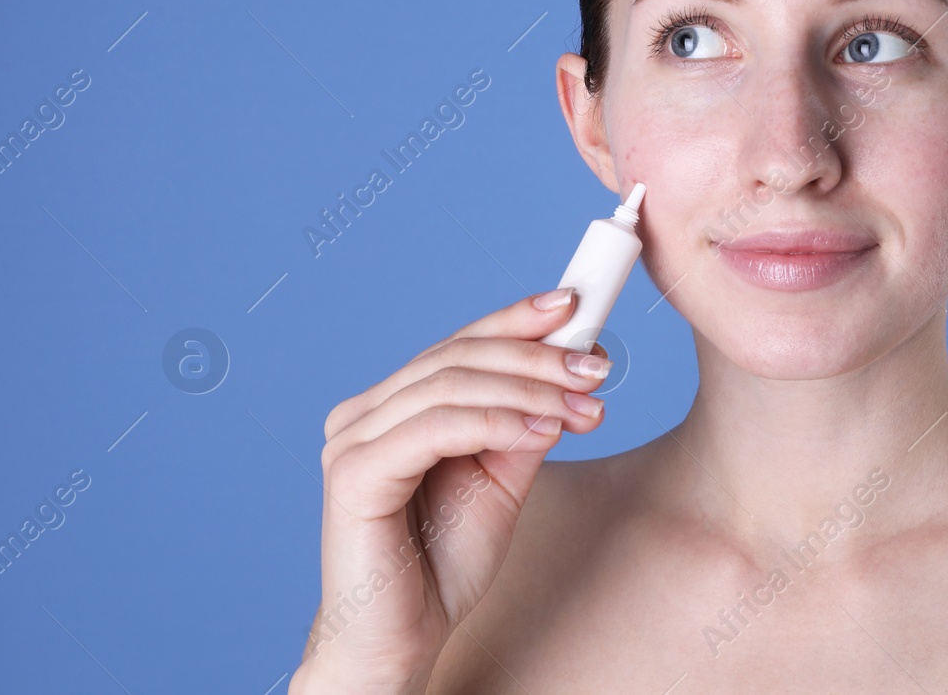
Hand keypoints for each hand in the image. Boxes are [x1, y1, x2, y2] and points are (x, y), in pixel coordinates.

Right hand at [289, 288, 610, 693]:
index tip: (575, 307)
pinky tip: (541, 430)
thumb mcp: (502, 480)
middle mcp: (364, 414)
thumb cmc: (443, 564)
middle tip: (595, 369)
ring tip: (583, 407)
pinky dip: (494, 420)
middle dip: (536, 357)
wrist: (402, 642)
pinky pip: (434, 427)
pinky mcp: (353, 475)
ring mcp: (351, 441)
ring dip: (528, 389)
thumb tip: (571, 371)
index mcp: (393, 407)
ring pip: (451, 385)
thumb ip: (526, 425)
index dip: (516, 320)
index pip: (459, 345)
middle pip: (458, 356)